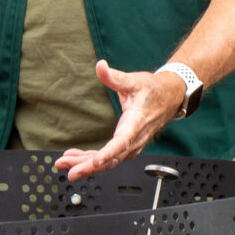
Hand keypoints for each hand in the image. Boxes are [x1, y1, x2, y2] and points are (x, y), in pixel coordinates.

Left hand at [53, 62, 182, 179]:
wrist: (170, 97)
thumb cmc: (152, 90)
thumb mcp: (134, 80)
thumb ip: (115, 76)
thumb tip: (100, 66)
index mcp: (136, 123)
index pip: (123, 141)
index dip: (109, 153)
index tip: (95, 162)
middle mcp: (135, 138)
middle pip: (112, 158)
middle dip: (89, 166)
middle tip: (67, 169)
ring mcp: (132, 145)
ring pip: (109, 161)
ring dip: (86, 165)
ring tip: (64, 164)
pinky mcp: (128, 146)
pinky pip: (110, 157)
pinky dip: (92, 160)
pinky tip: (76, 158)